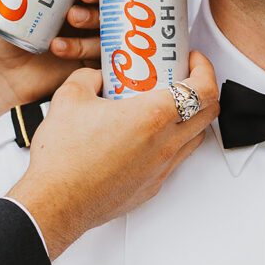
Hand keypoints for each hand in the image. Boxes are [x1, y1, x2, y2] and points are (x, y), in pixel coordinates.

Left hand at [0, 0, 94, 140]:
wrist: (5, 75)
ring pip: (106, 21)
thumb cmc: (7, 32)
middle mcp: (88, 7)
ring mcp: (93, 33)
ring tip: (72, 17)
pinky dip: (78, 47)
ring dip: (91, 16)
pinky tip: (59, 46)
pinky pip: (95, 52)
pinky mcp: (91, 58)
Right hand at [7, 53, 219, 258]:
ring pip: (195, 137)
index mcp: (152, 117)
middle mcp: (165, 144)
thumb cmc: (64, 160)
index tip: (193, 61)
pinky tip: (148, 135)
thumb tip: (98, 77)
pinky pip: (174, 158)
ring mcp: (161, 168)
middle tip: (184, 78)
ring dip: (190, 117)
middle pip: (209, 113)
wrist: (54, 204)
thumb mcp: (71, 97)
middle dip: (203, 90)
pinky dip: (172, 141)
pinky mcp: (152, 186)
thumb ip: (89, 77)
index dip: (205, 69)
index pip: (204, 89)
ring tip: (167, 105)